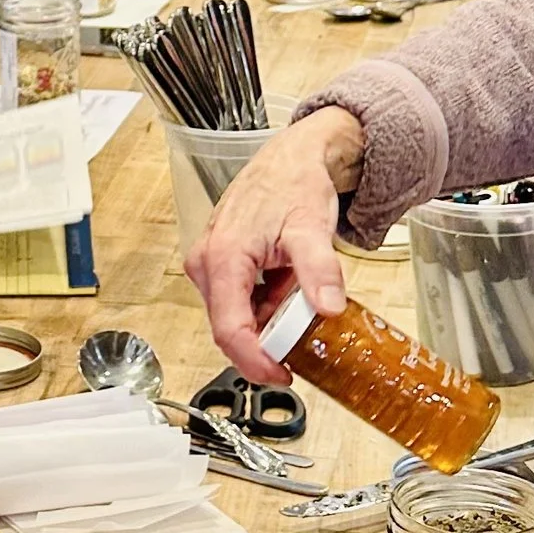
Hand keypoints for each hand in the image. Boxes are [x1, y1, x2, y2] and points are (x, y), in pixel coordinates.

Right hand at [184, 105, 364, 378]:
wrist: (291, 158)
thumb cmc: (292, 183)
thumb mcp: (312, 228)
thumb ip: (319, 270)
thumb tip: (327, 309)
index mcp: (221, 258)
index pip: (229, 330)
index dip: (255, 361)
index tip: (283, 374)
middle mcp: (206, 264)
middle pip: (230, 328)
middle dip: (267, 342)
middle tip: (304, 337)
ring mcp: (211, 265)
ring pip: (236, 317)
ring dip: (269, 321)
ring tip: (299, 298)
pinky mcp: (220, 266)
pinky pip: (240, 302)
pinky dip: (267, 306)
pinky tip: (288, 288)